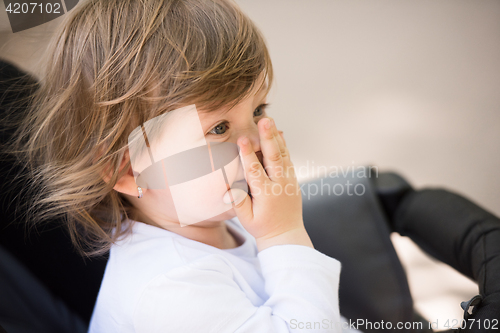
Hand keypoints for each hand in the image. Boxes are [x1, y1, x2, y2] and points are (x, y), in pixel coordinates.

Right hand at [223, 117, 312, 250]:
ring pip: (282, 154)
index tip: (242, 139)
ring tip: (270, 120)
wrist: (286, 234)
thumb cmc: (262, 226)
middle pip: (273, 157)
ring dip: (275, 136)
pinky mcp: (292, 179)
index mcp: (266, 194)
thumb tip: (226, 187)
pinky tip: (278, 133)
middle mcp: (280, 185)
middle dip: (267, 137)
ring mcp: (289, 180)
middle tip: (264, 121)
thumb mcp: (247, 219)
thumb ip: (238, 202)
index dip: (247, 154)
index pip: (255, 171)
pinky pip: (287, 158)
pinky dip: (283, 145)